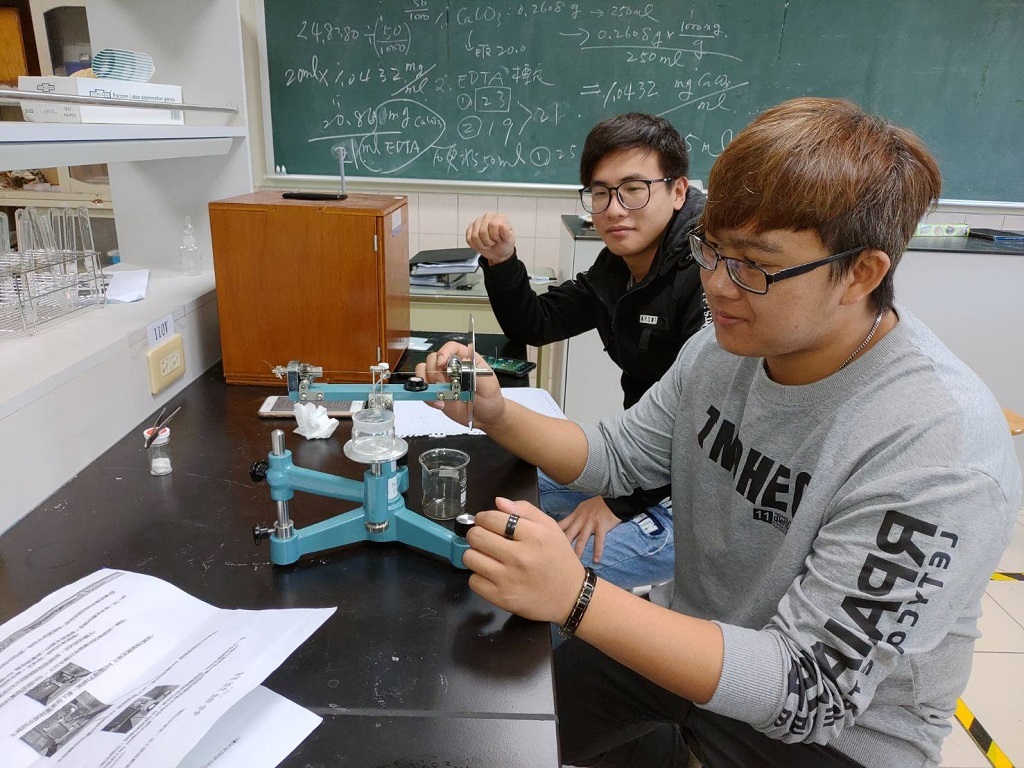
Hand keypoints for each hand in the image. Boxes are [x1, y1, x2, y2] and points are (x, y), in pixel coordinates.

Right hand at [414, 341, 504, 428]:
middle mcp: (452, 368)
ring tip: (440, 394)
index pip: (451, 348)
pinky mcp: (437, 393)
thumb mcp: (488, 386)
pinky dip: (428, 397)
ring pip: (424, 372)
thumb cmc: (490, 399)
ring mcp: (443, 380)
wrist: (486, 417)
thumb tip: (464, 360)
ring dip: (428, 383)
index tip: (441, 363)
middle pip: (433, 359)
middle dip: (435, 371)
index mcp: (466, 361)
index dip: (444, 352)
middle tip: (444, 383)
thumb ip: (476, 373)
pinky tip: (440, 403)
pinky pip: (424, 390)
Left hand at [464, 497, 585, 623]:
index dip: (483, 517)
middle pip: (477, 537)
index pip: (492, 518)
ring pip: (470, 558)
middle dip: (476, 534)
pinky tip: (491, 574)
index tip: (485, 522)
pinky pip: (473, 581)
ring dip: (475, 554)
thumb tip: (498, 502)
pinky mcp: (501, 598)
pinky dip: (479, 576)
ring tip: (487, 556)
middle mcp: (520, 557)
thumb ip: (525, 510)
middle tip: (484, 538)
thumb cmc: (559, 559)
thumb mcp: (550, 528)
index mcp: (534, 536)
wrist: (571, 597)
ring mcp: (509, 579)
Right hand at [466, 212, 515, 264]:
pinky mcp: (471, 228)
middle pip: (482, 231)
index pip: (493, 224)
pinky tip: (481, 244)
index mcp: (499, 217)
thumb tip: (502, 225)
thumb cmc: (505, 244)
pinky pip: (469, 239)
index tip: (499, 239)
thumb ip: (507, 233)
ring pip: (474, 236)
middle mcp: (488, 217)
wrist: (499, 252)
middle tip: (493, 242)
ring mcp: (478, 222)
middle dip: (488, 241)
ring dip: (482, 244)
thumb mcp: (510, 240)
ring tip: (487, 244)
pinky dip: (475, 245)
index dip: (495, 236)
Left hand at [558, 496, 620, 563]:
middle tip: (556, 558)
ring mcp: (591, 523)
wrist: (612, 499)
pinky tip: (596, 560)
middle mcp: (580, 520)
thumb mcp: (582, 507)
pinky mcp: (601, 526)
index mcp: (575, 516)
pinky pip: (599, 540)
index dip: (552, 534)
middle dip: (562, 546)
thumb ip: (574, 517)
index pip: (561, 525)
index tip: (546, 542)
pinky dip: (598, 551)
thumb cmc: (597, 504)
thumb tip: (566, 525)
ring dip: (578, 552)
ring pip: (582, 540)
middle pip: (569, 534)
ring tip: (575, 563)